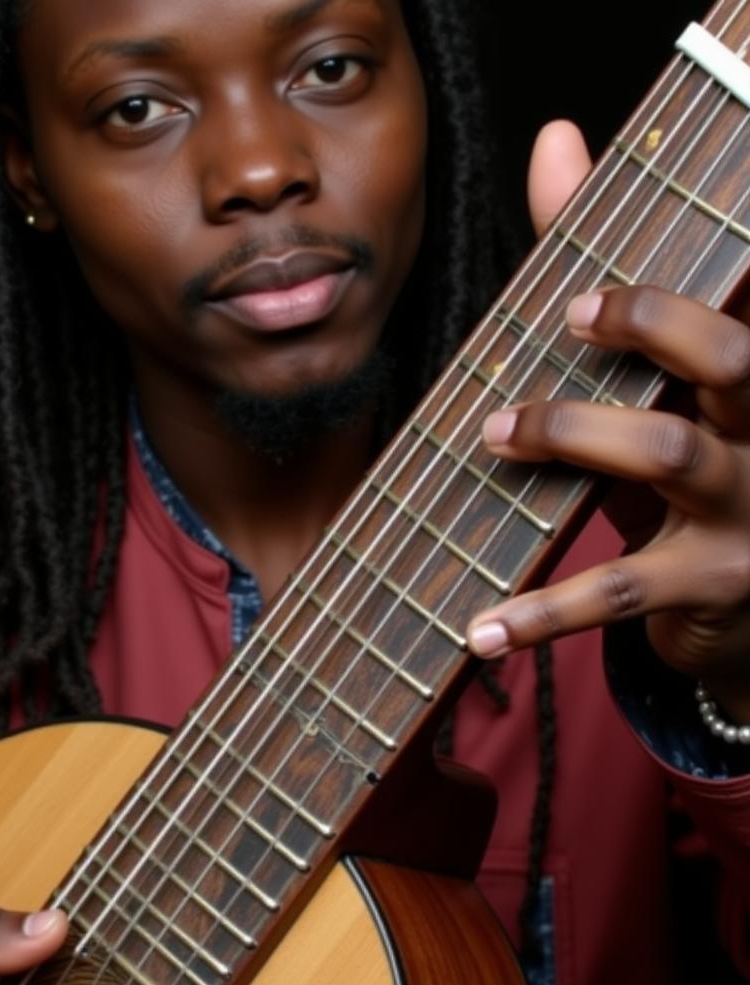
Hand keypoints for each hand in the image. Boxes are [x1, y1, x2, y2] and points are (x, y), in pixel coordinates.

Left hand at [465, 120, 749, 718]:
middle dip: (647, 332)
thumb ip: (602, 280)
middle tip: (560, 319)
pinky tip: (481, 624)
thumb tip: (555, 138)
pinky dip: (543, 608)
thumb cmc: (689, 473)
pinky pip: (621, 589)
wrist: (743, 602)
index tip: (579, 295)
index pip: (735, 317)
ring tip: (492, 433)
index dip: (668, 301)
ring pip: (670, 456)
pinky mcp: (715, 584)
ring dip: (572, 436)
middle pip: (734, 361)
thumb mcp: (656, 390)